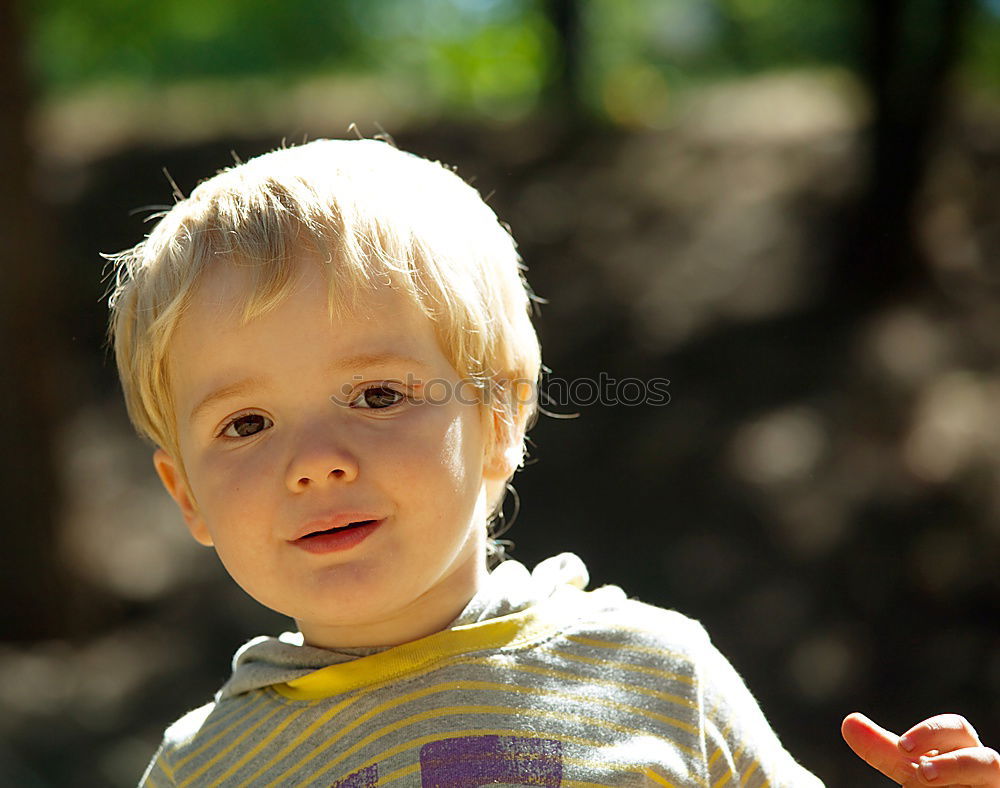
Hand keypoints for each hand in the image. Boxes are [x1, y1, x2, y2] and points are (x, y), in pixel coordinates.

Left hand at [842, 712, 999, 785]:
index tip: (903, 746)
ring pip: (990, 772)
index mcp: (961, 748)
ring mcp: (992, 786)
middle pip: (981, 752)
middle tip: (922, 772)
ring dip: (957, 773)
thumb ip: (882, 749)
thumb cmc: (937, 784)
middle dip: (951, 759)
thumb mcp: (908, 768)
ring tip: (927, 781)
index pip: (955, 728)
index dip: (931, 733)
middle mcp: (982, 767)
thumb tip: (848, 722)